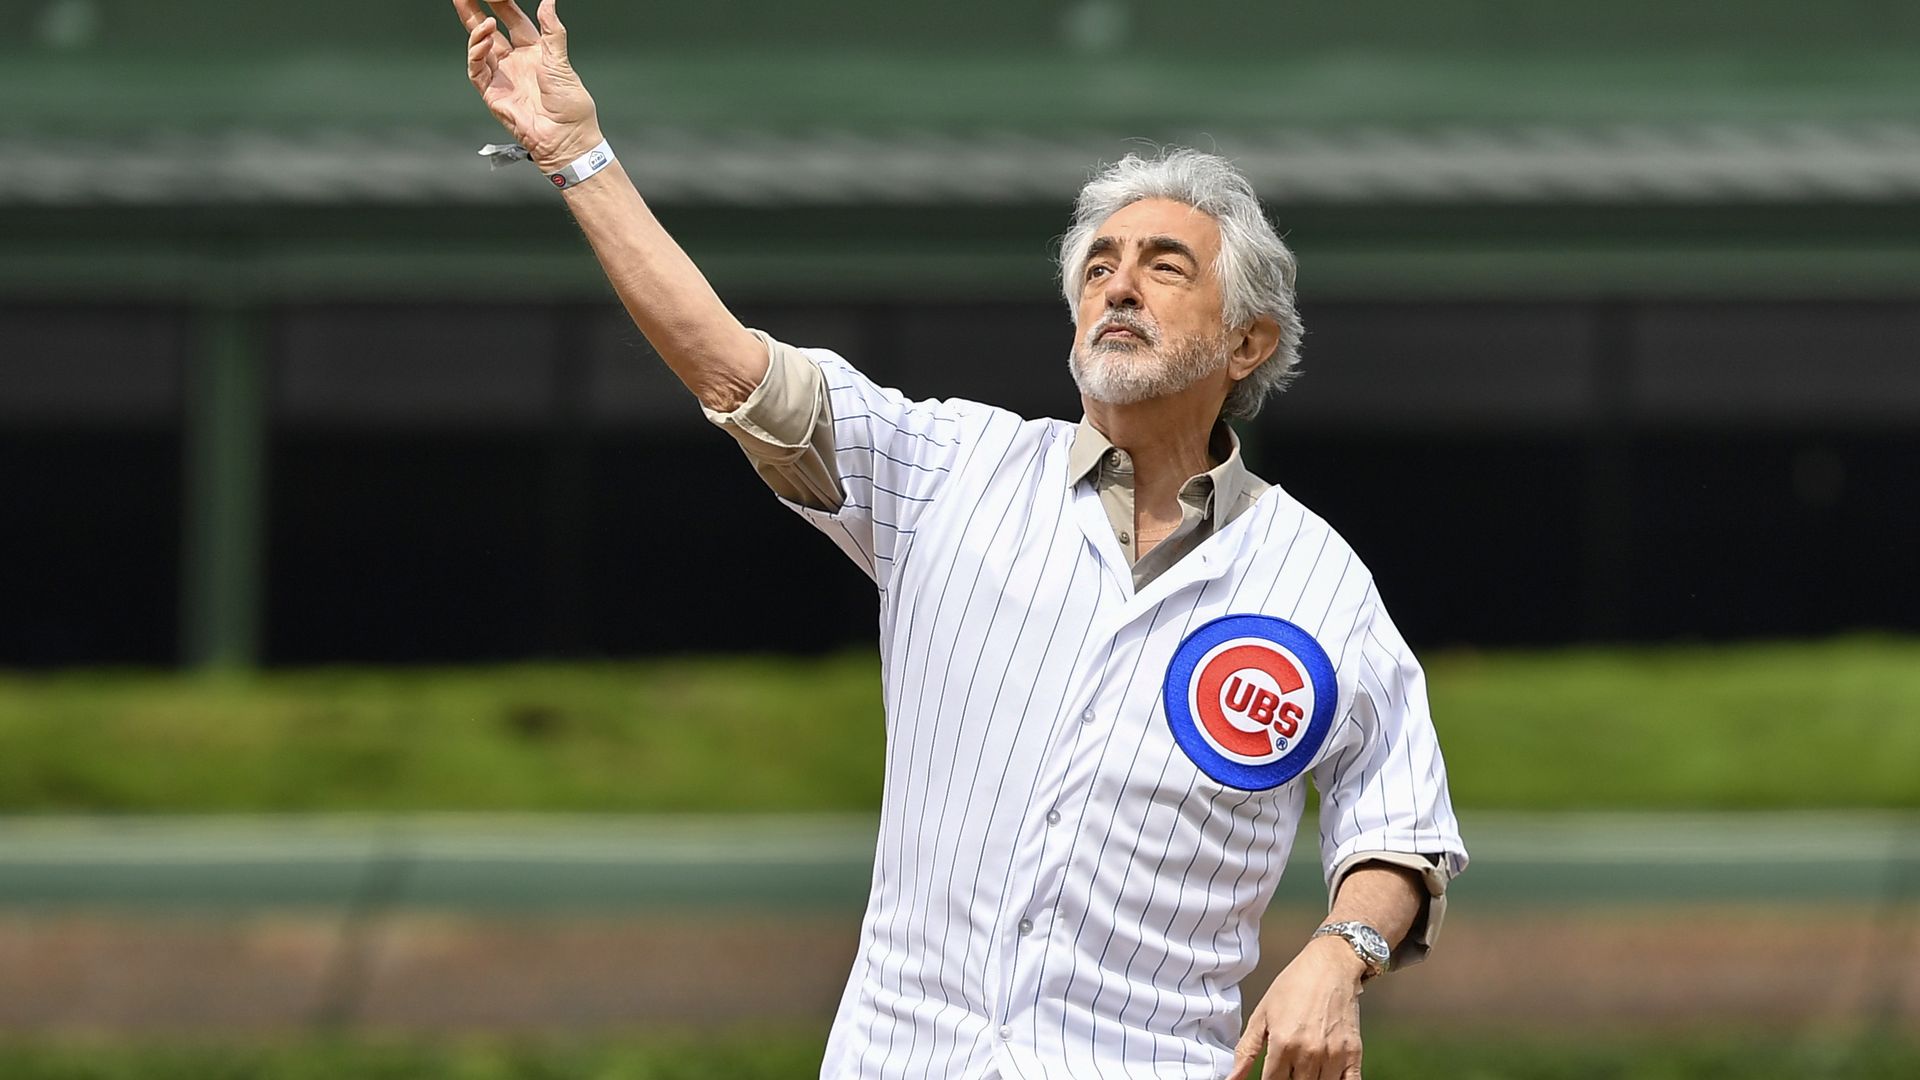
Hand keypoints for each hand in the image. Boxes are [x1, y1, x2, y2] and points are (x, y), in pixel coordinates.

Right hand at [453, 0, 602, 171]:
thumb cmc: (570, 105)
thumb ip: (552, 31)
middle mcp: (514, 62)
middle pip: (489, 30)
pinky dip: (477, 53)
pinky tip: (483, 40)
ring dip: (476, 30)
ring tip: (479, 17)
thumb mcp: (561, 62)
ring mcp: (502, 76)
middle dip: (475, 10)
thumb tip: (549, 2)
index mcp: (533, 52)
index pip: (513, 20)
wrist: (566, 137)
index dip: (502, 4)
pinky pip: (477, 69)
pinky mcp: (492, 93)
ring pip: (479, 47)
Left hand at [1226, 936, 1366, 1079]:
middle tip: (1289, 1067)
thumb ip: (1245, 1050)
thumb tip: (1231, 1078)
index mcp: (1282, 1044)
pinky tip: (1326, 1076)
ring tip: (1304, 1068)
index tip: (1271, 1075)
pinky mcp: (1353, 1054)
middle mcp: (1308, 1053)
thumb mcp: (1262, 1014)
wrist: (1330, 965)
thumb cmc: (1294, 985)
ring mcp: (1333, 1055)